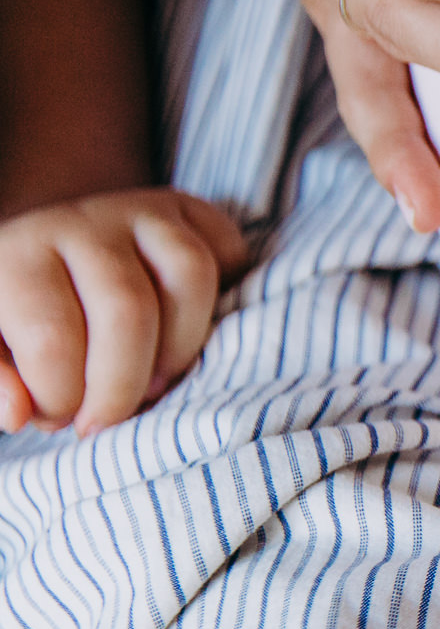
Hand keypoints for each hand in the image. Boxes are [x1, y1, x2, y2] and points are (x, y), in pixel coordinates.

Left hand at [0, 190, 247, 436]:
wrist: (43, 251)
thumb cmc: (13, 318)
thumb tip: (20, 413)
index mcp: (14, 256)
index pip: (51, 338)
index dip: (61, 398)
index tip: (61, 419)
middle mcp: (81, 221)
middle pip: (128, 311)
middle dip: (124, 386)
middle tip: (110, 420)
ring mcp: (141, 209)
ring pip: (191, 272)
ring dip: (183, 348)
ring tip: (156, 383)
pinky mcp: (187, 208)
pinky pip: (230, 250)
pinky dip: (227, 296)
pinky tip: (188, 330)